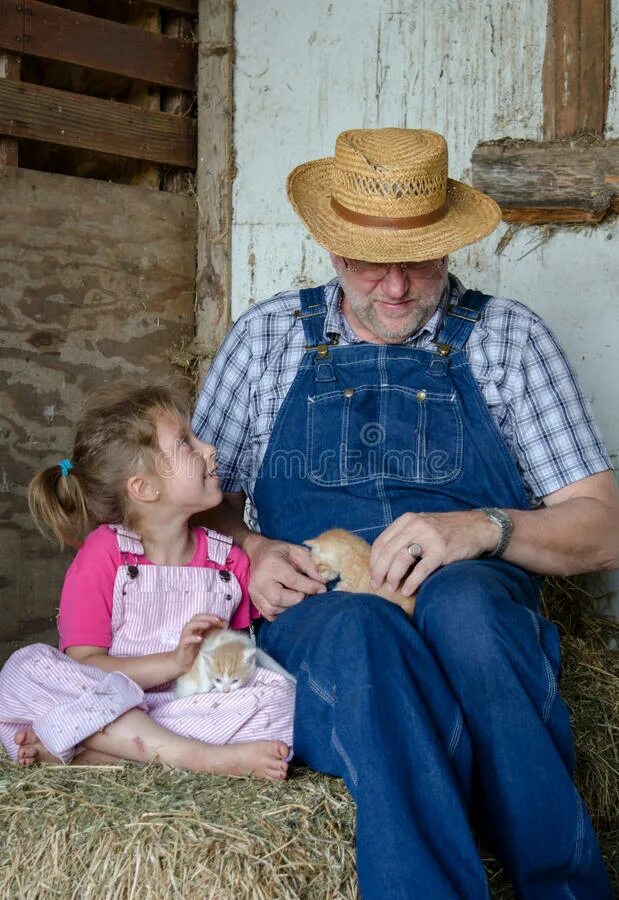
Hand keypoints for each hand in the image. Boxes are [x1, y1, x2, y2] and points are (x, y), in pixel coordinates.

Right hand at [171, 614, 225, 674]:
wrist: (182, 663)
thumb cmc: (196, 651)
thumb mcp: (207, 641)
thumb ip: (214, 633)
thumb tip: (227, 627)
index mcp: (196, 627)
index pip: (204, 617)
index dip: (214, 617)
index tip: (225, 622)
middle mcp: (190, 629)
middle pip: (197, 618)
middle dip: (208, 617)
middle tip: (217, 620)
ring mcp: (185, 636)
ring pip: (190, 626)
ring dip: (199, 624)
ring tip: (208, 625)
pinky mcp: (183, 645)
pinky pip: (186, 639)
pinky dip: (193, 637)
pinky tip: (200, 638)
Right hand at [245, 534, 327, 620]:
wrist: (257, 553)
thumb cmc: (279, 552)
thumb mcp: (297, 551)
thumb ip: (310, 566)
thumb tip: (322, 583)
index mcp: (271, 565)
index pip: (292, 581)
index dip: (310, 587)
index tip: (322, 589)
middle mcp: (260, 580)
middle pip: (281, 599)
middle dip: (299, 598)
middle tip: (306, 592)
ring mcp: (255, 592)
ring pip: (275, 609)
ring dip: (291, 607)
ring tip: (297, 596)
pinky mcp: (254, 601)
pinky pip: (269, 615)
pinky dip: (281, 613)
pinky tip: (288, 604)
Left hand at [369, 510, 498, 595]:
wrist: (478, 528)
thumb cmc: (448, 530)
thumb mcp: (423, 525)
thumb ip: (405, 536)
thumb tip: (385, 560)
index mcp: (407, 520)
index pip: (382, 541)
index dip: (374, 560)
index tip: (372, 573)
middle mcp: (416, 526)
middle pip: (388, 551)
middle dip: (379, 571)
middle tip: (376, 585)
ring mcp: (429, 537)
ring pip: (401, 560)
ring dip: (392, 577)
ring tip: (390, 589)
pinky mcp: (441, 551)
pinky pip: (421, 570)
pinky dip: (412, 582)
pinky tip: (407, 591)